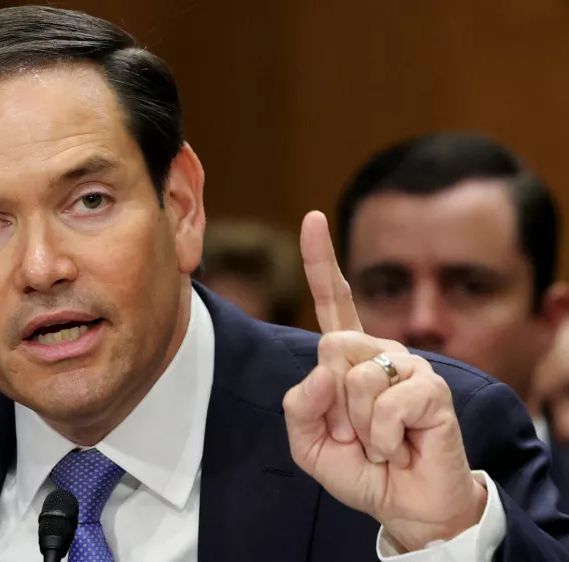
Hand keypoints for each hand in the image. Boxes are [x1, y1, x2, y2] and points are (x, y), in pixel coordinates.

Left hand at [282, 211, 486, 551]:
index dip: (320, 261)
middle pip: (330, 346)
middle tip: (353, 432)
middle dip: (331, 402)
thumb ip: (299, 406)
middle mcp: (380, 351)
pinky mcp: (432, 388)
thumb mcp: (308, 443)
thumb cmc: (360, 469)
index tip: (312, 218)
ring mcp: (410, 365)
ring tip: (377, 440)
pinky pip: (385, 402)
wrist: (404, 506)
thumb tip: (323, 372)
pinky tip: (397, 445)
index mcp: (348, 357)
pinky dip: (380, 436)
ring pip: (354, 378)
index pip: (334, 301)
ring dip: (356, 424)